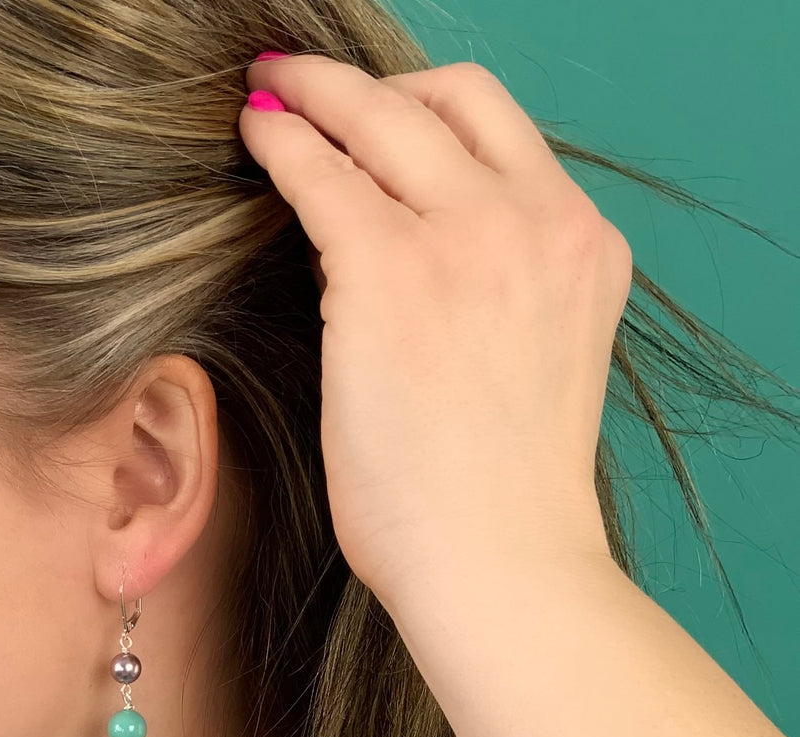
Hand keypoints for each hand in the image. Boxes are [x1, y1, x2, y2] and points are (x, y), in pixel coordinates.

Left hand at [239, 53, 628, 608]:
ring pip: (380, 117)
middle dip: (364, 82)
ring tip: (266, 93)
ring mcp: (470, 238)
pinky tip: (251, 137)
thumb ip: (488, 296)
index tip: (372, 114)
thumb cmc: (496, 500)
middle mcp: (539, 222)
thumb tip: (388, 260)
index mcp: (582, 246)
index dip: (424, 109)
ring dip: (314, 92)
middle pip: (448, 97)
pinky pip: (319, 173)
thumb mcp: (526, 365)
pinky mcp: (392, 271)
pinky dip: (280, 142)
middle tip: (302, 77)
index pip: (500, 135)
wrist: (502, 564)